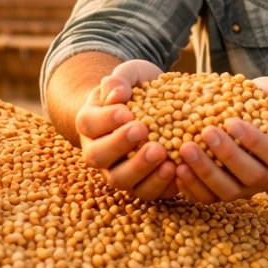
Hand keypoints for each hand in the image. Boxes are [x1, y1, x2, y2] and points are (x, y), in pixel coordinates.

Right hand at [73, 59, 177, 199]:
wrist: (153, 109)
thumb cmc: (137, 89)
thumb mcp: (130, 75)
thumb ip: (120, 79)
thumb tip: (117, 92)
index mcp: (91, 123)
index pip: (89, 124)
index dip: (105, 120)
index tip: (126, 112)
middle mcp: (99, 152)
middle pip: (98, 157)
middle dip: (119, 145)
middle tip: (142, 131)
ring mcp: (119, 171)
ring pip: (121, 180)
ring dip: (140, 169)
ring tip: (162, 154)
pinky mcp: (143, 184)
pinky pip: (148, 191)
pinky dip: (161, 185)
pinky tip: (177, 169)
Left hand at [173, 76, 267, 204]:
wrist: (253, 121)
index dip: (253, 141)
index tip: (231, 121)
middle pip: (250, 175)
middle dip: (226, 155)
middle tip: (205, 132)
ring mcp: (246, 190)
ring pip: (228, 191)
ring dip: (205, 173)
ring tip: (184, 150)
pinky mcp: (223, 194)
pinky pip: (208, 198)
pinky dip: (192, 188)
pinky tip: (176, 169)